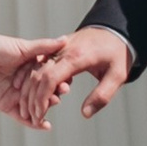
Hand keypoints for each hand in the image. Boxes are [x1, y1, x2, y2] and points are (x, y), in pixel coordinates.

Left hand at [0, 34, 72, 127]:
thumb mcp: (22, 47)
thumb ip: (43, 47)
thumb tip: (64, 40)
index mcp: (32, 68)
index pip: (49, 77)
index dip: (59, 79)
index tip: (67, 81)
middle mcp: (27, 83)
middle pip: (44, 92)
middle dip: (54, 94)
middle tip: (62, 92)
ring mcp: (18, 95)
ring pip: (35, 105)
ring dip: (45, 107)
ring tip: (53, 103)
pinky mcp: (7, 105)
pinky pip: (22, 118)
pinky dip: (34, 124)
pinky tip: (45, 125)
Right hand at [19, 28, 134, 121]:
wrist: (114, 29)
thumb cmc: (118, 53)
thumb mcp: (117, 76)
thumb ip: (102, 95)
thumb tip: (85, 114)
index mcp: (76, 57)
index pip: (50, 78)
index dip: (42, 98)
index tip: (40, 115)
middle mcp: (63, 50)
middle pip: (38, 74)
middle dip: (32, 97)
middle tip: (31, 117)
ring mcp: (58, 47)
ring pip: (35, 67)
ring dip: (28, 88)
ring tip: (28, 108)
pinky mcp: (57, 48)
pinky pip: (38, 62)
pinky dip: (31, 77)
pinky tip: (30, 91)